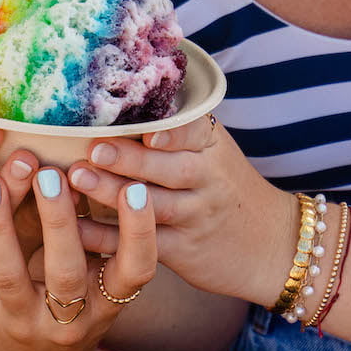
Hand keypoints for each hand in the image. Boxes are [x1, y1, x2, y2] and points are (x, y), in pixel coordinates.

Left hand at [0, 119, 156, 350]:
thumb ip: (108, 239)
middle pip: (65, 273)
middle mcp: (66, 319)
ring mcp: (20, 318)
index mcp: (106, 304)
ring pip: (8, 273)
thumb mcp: (103, 286)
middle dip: (58, 224)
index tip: (136, 189)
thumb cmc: (77, 308)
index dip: (138, 233)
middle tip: (51, 175)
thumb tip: (104, 163)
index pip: (133, 272)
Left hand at [69, 117, 292, 306]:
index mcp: (212, 147)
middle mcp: (208, 180)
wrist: (273, 244)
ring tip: (77, 178)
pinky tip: (76, 229)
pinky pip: (142, 242)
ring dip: (112, 192)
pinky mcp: (183, 250)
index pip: (193, 132)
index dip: (171, 133)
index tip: (147, 133)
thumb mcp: (215, 151)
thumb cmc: (227, 187)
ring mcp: (196, 216)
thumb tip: (118, 100)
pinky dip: (108, 237)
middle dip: (130, 159)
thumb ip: (178, 129)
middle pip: (170, 169)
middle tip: (93, 149)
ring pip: (153, 206)